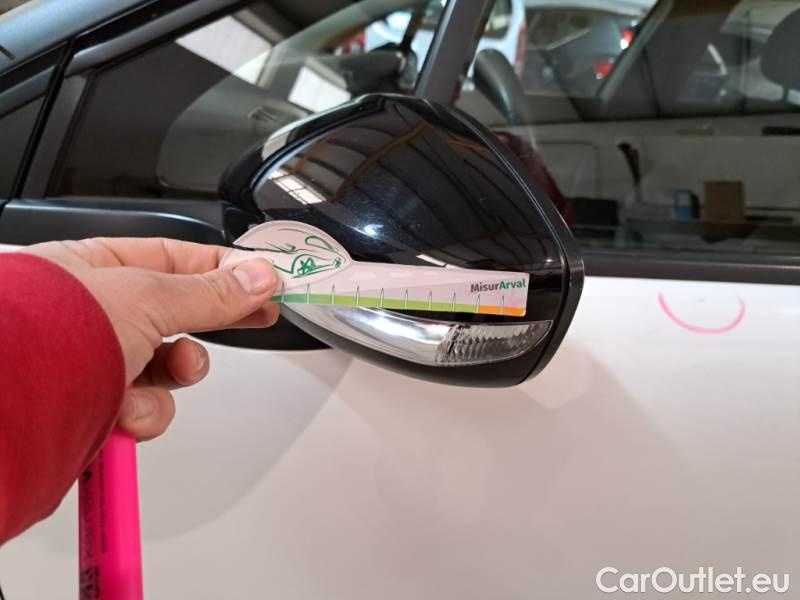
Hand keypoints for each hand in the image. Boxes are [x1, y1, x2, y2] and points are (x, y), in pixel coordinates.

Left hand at [23, 237, 278, 439]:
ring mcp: (90, 363)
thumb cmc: (49, 333)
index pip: (171, 258)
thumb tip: (259, 278)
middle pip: (172, 315)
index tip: (261, 280)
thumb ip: (209, 292)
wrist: (6, 408)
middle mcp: (90, 314)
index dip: (220, 268)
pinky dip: (143, 415)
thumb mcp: (146, 298)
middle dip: (207, 325)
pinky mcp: (91, 409)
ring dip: (175, 375)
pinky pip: (140, 410)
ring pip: (161, 369)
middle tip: (254, 320)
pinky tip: (128, 413)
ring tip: (175, 371)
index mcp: (92, 268)